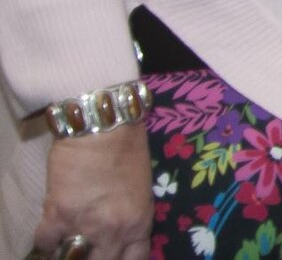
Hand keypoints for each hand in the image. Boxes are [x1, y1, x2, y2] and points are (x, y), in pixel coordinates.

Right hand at [35, 122, 152, 259]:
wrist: (105, 127)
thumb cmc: (129, 149)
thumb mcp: (142, 189)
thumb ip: (131, 215)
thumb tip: (118, 230)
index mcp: (139, 223)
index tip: (111, 255)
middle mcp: (114, 231)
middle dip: (94, 258)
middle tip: (87, 248)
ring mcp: (84, 226)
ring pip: (71, 259)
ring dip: (68, 252)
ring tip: (68, 241)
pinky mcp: (58, 214)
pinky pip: (45, 242)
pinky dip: (46, 239)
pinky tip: (52, 229)